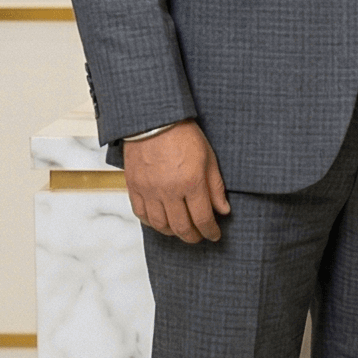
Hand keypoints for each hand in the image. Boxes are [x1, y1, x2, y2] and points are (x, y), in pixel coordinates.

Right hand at [123, 122, 229, 243]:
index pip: (202, 219)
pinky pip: (141, 214)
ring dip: (173, 232)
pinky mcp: (135, 187)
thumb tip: (223, 210)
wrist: (154, 120)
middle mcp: (169, 191)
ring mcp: (149, 190)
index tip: (214, 235)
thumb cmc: (183, 135)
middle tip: (200, 236)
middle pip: (181, 227)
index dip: (210, 231)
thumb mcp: (209, 158)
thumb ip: (216, 187)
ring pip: (160, 225)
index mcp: (191, 182)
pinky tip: (161, 221)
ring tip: (181, 230)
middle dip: (193, 236)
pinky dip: (152, 223)